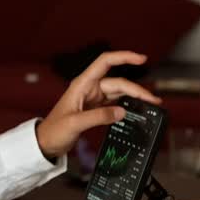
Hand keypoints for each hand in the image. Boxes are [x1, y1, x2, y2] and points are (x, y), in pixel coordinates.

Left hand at [35, 51, 161, 159]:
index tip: (142, 59)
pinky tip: (136, 109)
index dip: (124, 57)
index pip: (105, 62)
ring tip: (151, 103)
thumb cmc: (54, 130)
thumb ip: (99, 117)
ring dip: (134, 96)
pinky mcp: (96, 108)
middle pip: (118, 81)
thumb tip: (122, 112)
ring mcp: (93, 98)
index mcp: (82, 84)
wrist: (45, 142)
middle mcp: (89, 88)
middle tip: (153, 100)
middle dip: (137, 89)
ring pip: (119, 92)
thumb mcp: (75, 123)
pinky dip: (127, 104)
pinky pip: (115, 102)